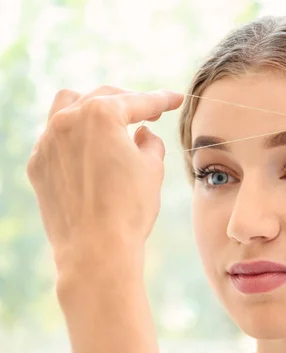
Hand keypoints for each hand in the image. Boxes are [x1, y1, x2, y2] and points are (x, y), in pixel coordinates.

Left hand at [27, 86, 183, 277]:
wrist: (96, 249)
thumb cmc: (129, 208)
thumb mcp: (153, 168)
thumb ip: (150, 142)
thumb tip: (143, 133)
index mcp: (101, 115)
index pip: (138, 102)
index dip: (162, 100)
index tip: (175, 99)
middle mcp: (68, 120)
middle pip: (102, 98)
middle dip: (129, 102)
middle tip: (150, 113)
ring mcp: (47, 142)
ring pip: (68, 107)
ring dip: (92, 108)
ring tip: (110, 122)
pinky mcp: (38, 165)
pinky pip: (55, 138)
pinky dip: (74, 137)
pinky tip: (89, 151)